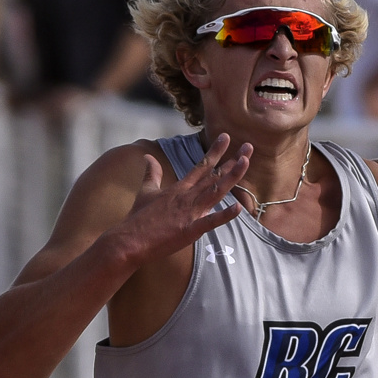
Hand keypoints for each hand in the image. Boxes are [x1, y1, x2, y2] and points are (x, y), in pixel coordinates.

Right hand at [106, 132, 249, 265]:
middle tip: (249, 146)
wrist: (129, 240)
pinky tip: (238, 208)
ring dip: (232, 177)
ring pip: (215, 191)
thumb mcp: (145, 191)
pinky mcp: (189, 230)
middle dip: (232, 160)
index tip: (227, 137)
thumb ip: (151, 173)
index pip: (201, 166)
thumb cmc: (137, 218)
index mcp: (178, 188)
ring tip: (246, 162)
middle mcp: (187, 197)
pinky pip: (210, 222)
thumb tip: (147, 156)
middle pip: (214, 175)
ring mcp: (189, 213)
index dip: (215, 151)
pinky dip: (224, 215)